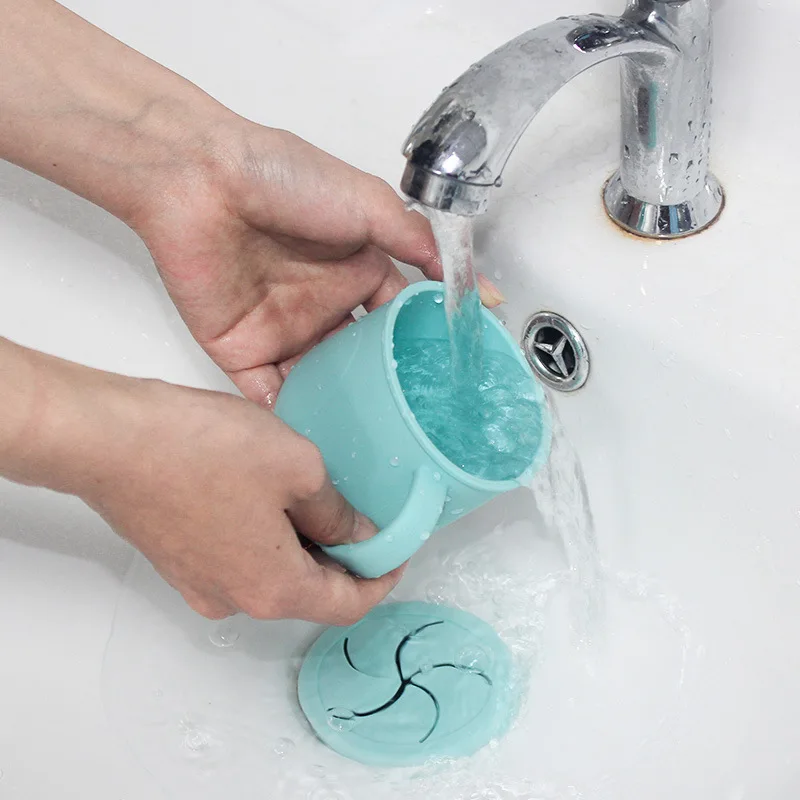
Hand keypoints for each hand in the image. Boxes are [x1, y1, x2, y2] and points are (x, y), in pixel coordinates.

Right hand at [92, 380, 401, 622]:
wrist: (110, 439)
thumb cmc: (199, 450)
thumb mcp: (298, 468)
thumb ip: (337, 511)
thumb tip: (359, 533)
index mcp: (273, 588)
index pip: (347, 606)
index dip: (381, 581)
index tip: (398, 554)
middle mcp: (235, 600)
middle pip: (309, 593)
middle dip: (344, 560)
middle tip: (366, 519)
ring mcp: (200, 582)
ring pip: (273, 574)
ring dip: (304, 545)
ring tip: (319, 499)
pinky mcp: (178, 559)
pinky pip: (238, 559)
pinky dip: (267, 538)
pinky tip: (273, 496)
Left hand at [128, 119, 501, 406]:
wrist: (200, 177)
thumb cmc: (283, 177)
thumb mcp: (370, 205)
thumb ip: (423, 247)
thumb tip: (480, 287)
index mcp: (354, 270)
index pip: (397, 317)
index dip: (421, 344)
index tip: (450, 379)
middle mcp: (322, 304)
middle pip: (360, 358)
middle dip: (385, 388)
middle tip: (417, 423)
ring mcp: (282, 330)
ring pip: (321, 382)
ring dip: (343, 409)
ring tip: (375, 443)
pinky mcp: (241, 350)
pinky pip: (270, 396)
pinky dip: (293, 419)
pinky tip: (319, 442)